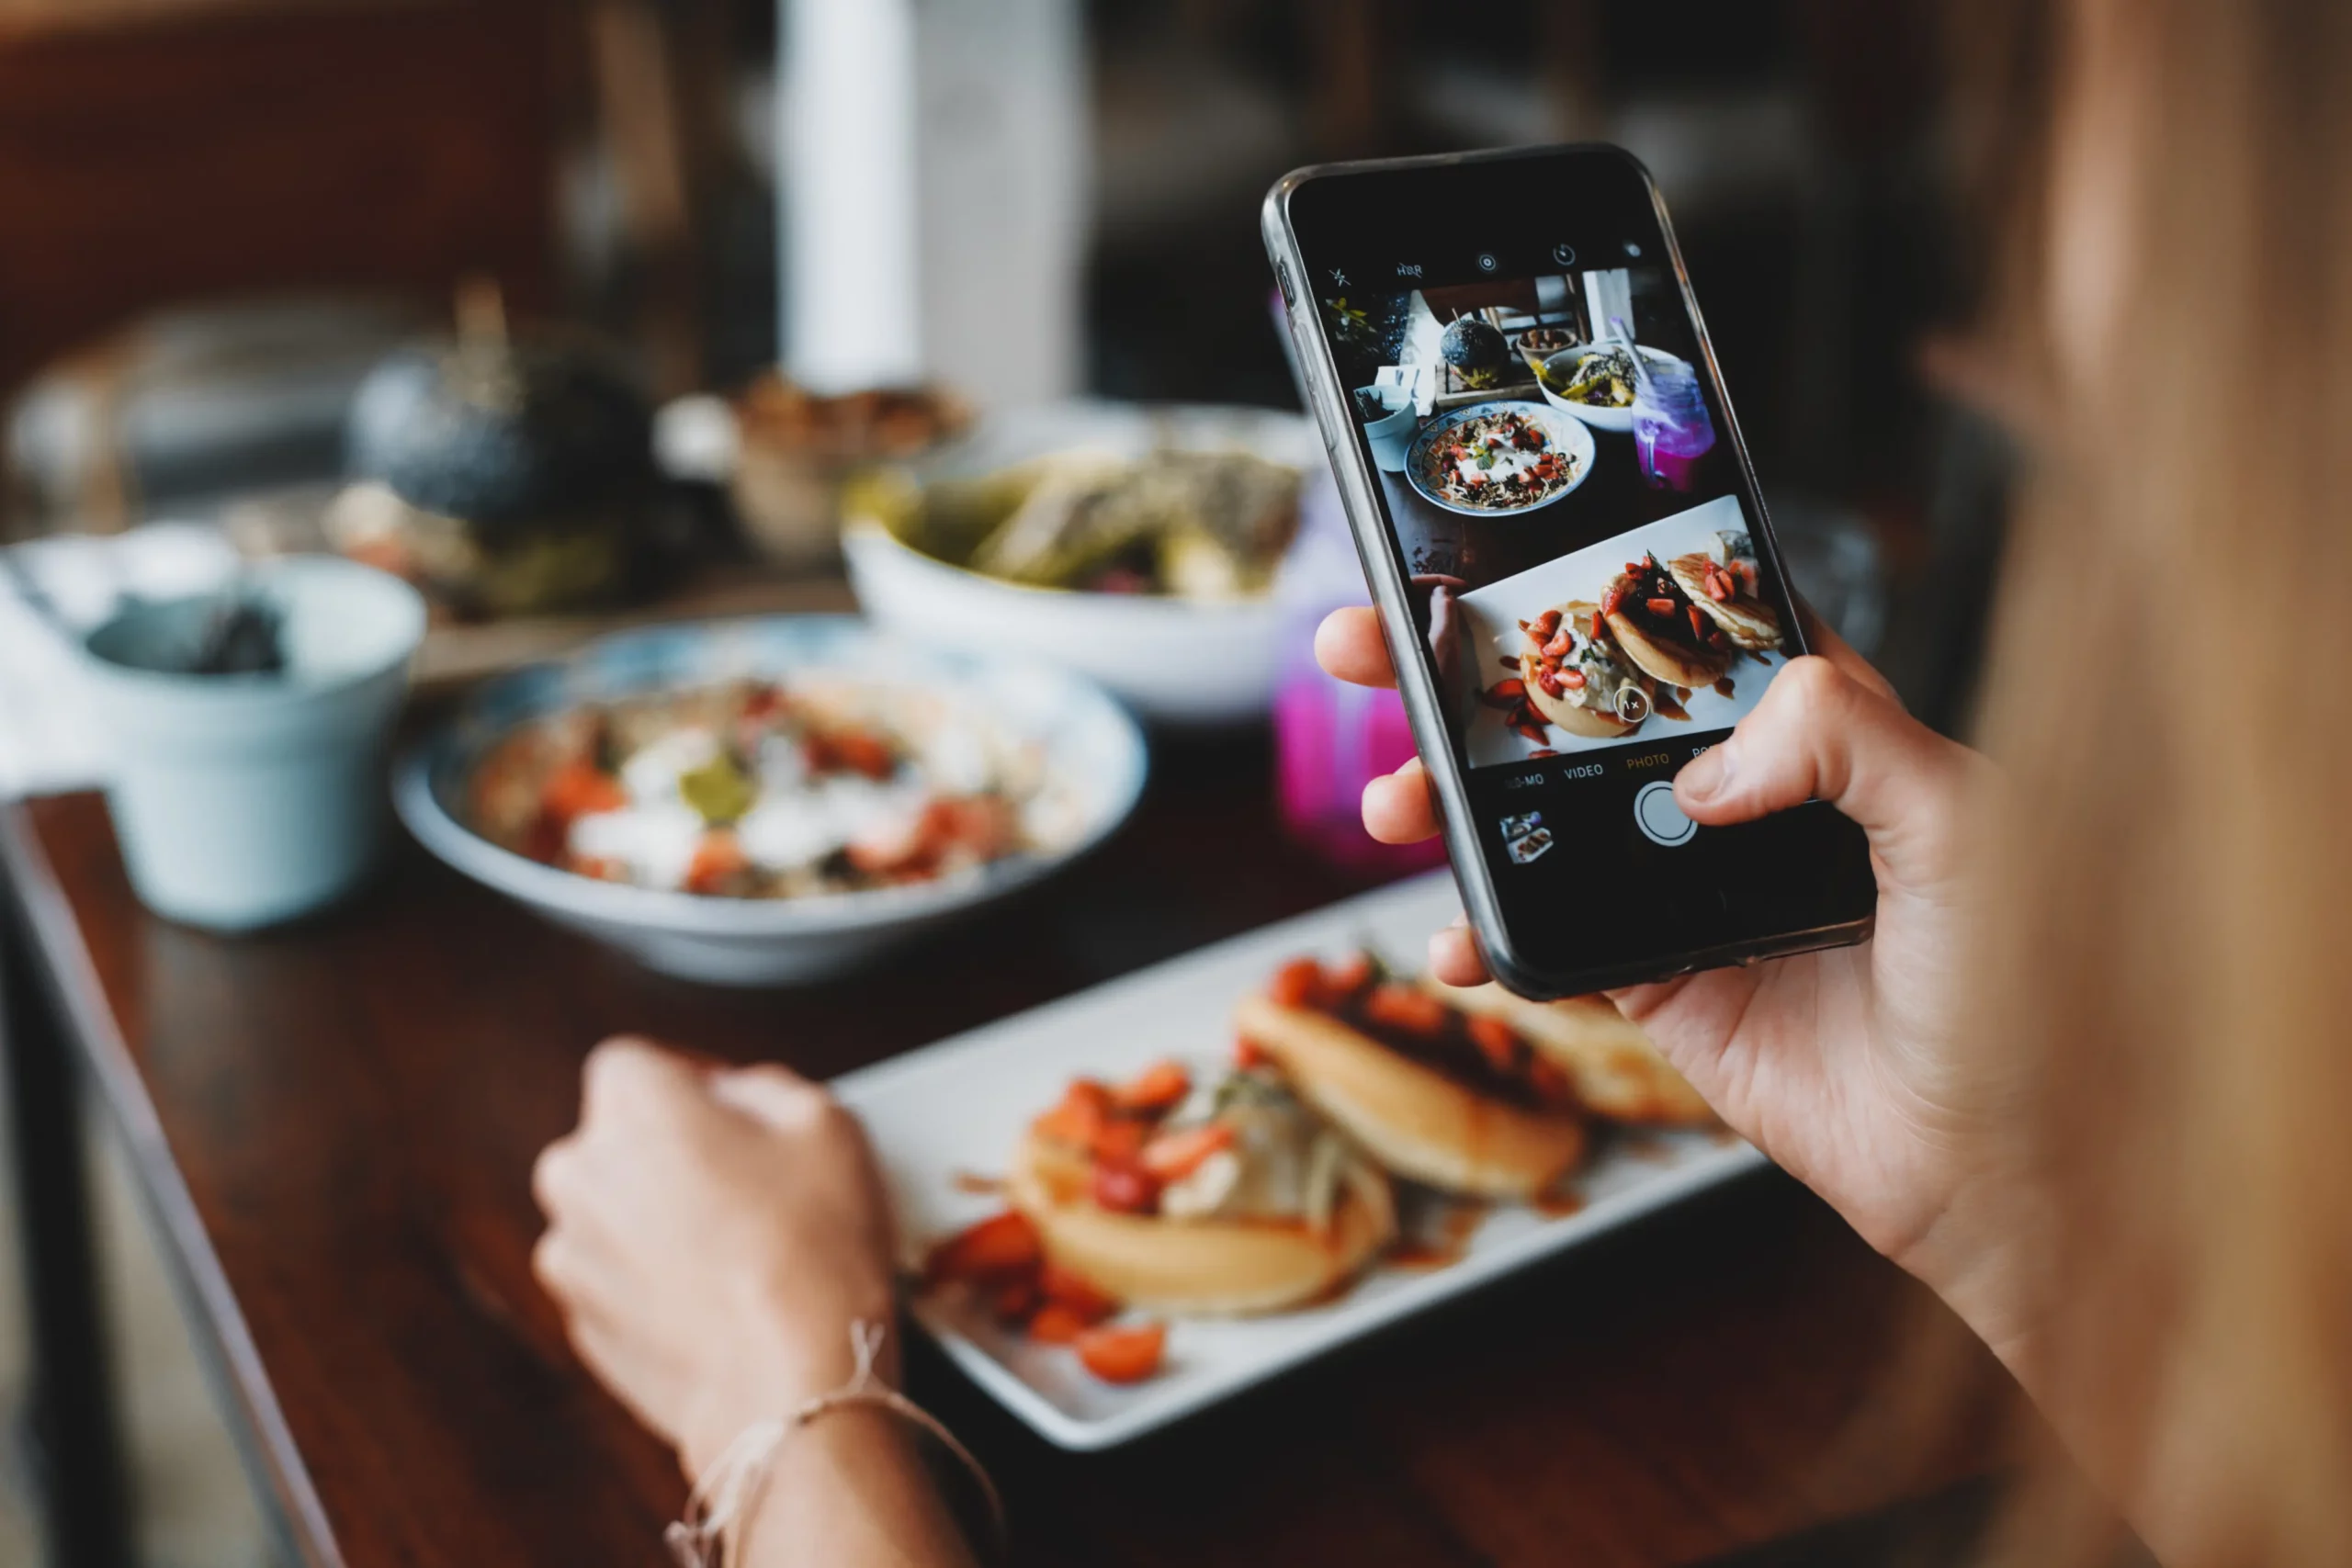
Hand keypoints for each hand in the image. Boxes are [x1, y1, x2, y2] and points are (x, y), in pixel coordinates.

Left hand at [531, 1039, 898, 1476]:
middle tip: (749, 1184)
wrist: (791, 1381)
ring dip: (661, 1221)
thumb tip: (737, 1097)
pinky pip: (619, 1281)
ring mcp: (572, 1256)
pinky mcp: (584, 1326)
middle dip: (671, 1153)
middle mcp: (579, 1173)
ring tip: (742, 1251)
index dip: (690, 1081)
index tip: (734, 1112)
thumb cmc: (812, 1249)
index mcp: (630, 1105)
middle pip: (618, 1140)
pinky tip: (723, 1300)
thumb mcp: (825, 1119)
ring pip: (615, 1214)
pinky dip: (657, 1284)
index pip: (637, 1063)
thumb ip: (763, 1085)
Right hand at [1315, 609, 2039, 1358]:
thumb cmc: (2023, 989)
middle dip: (1459, 676)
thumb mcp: (1964, 824)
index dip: (1581, 581)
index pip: (1679, 621)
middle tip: (1366, 645)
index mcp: (1819, 725)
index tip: (1479, 558)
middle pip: (1576, 710)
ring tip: (1390, 803)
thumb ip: (1847, 738)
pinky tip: (1448, 942)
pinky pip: (1545, 943)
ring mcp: (1687, 887)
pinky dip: (1480, 943)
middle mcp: (1742, 794)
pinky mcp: (1658, 981)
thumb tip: (1702, 768)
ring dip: (1444, 805)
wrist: (1997, 1165)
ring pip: (1536, 819)